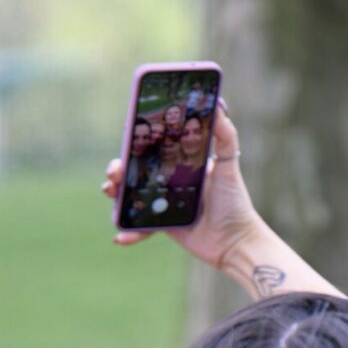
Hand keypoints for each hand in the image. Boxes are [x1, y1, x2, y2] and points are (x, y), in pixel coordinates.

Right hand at [103, 109, 262, 268]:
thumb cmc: (235, 203)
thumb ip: (226, 137)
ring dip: (116, 195)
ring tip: (111, 193)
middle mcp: (170, 182)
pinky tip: (120, 237)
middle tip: (114, 171)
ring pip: (131, 197)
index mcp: (182, 164)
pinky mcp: (163, 226)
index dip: (136, 143)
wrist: (237, 242)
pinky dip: (130, 232)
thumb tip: (219, 105)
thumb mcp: (229, 167)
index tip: (126, 137)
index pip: (153, 149)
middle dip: (118, 169)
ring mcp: (164, 204)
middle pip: (135, 171)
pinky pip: (140, 228)